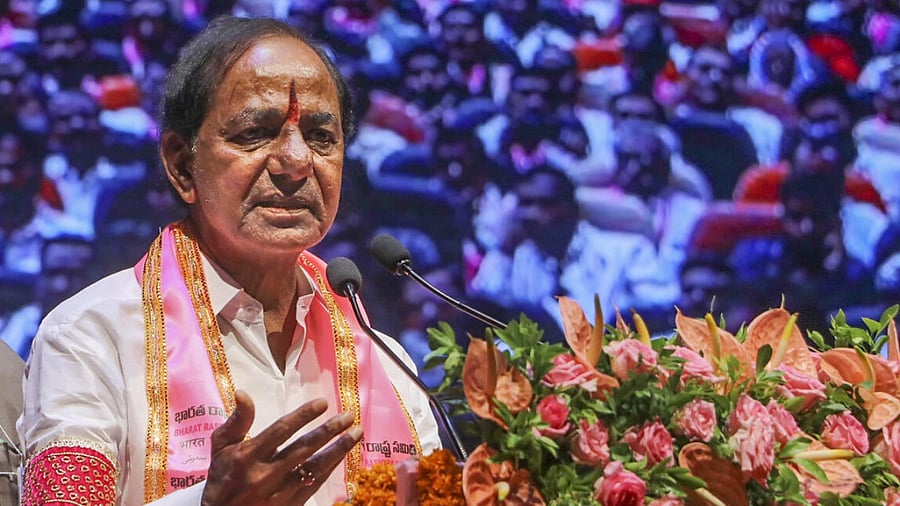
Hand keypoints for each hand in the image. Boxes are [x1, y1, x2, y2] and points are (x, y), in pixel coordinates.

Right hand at [200, 390, 362, 504]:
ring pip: (314, 468)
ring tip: (356, 434)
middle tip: (348, 416)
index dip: (303, 416)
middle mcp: (264, 475)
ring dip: (338, 450)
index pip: (280, 432)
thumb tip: (243, 393)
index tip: (323, 403)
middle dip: (329, 431)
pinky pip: (315, 485)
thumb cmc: (222, 478)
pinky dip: (331, 468)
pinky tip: (342, 455)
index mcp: (247, 457)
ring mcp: (278, 493)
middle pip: (303, 449)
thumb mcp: (221, 448)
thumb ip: (237, 421)